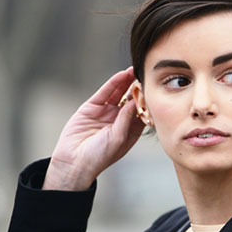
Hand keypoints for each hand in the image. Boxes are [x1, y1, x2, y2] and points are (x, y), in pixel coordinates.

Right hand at [43, 67, 144, 190]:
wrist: (75, 161)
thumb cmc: (100, 155)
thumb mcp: (119, 137)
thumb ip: (127, 118)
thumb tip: (136, 101)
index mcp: (130, 130)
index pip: (142, 111)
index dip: (148, 100)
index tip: (156, 89)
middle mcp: (119, 119)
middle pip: (131, 100)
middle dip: (138, 88)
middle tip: (147, 75)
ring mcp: (106, 112)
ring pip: (119, 94)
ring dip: (127, 82)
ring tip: (136, 70)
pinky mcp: (92, 107)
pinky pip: (105, 93)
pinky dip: (113, 83)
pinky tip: (122, 75)